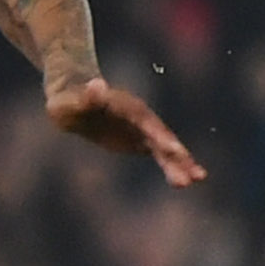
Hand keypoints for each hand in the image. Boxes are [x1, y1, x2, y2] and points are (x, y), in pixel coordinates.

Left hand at [46, 76, 203, 186]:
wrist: (74, 99)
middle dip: (177, 155)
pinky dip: (172, 166)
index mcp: (127, 107)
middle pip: (162, 137)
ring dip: (181, 163)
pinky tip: (184, 181)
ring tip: (197, 179)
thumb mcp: (70, 100)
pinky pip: (161, 155)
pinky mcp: (141, 141)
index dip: (158, 135)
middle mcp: (141, 118)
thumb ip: (86, 96)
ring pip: (165, 148)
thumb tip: (96, 84)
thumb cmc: (67, 101)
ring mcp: (143, 130)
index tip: (173, 149)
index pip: (145, 122)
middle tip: (195, 175)